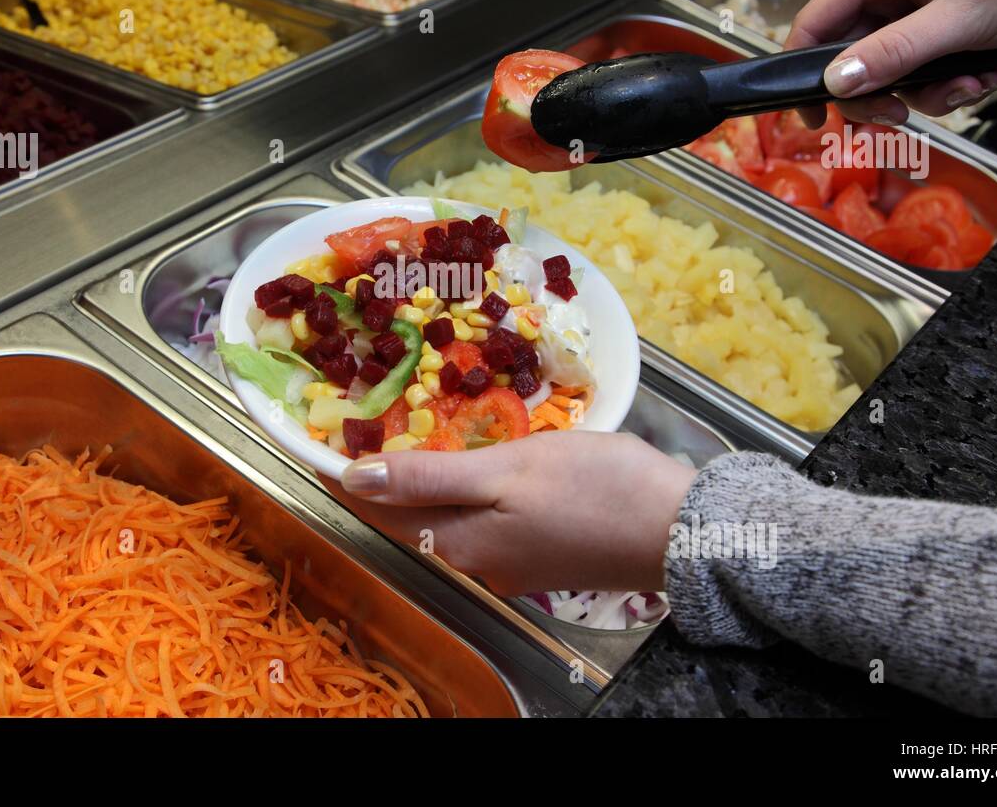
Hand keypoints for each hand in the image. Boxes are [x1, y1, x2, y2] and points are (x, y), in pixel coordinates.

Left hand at [329, 431, 695, 596]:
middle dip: (382, 482)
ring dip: (423, 486)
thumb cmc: (596, 489)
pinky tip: (472, 469)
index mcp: (463, 544)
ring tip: (404, 442)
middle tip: (356, 434)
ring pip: (450, 520)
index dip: (347, 479)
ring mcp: (513, 563)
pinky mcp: (543, 553)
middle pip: (414, 519)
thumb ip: (429, 479)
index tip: (315, 448)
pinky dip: (465, 494)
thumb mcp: (507, 470)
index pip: (383, 512)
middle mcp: (479, 563)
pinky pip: (485, 522)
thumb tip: (353, 480)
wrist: (681, 528)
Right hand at [786, 0, 996, 127]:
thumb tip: (835, 80)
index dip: (802, 71)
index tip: (808, 114)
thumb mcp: (964, 17)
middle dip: (880, 93)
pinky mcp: (948, 25)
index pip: (817, 22)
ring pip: (893, 70)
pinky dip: (950, 84)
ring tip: (967, 83)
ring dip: (926, 92)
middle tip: (900, 116)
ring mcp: (923, 6)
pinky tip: (981, 74)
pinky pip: (926, 70)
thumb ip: (895, 52)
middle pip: (853, 57)